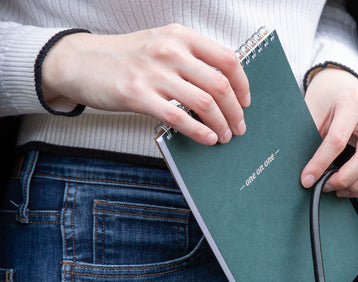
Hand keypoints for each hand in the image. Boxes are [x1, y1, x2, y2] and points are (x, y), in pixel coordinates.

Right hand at [41, 24, 249, 144]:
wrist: (81, 61)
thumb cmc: (126, 57)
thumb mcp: (161, 44)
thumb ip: (190, 58)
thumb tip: (223, 87)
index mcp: (180, 36)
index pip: (227, 59)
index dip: (243, 84)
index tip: (245, 102)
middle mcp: (170, 51)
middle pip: (219, 84)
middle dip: (235, 111)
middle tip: (239, 127)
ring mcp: (154, 72)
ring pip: (204, 102)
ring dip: (221, 124)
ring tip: (225, 136)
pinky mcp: (138, 95)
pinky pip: (179, 117)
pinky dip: (199, 131)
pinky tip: (208, 139)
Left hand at [301, 67, 357, 196]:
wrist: (343, 84)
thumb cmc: (324, 99)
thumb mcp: (312, 109)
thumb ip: (308, 136)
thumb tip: (304, 171)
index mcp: (352, 101)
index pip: (338, 140)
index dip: (321, 163)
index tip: (307, 179)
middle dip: (345, 178)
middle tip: (325, 186)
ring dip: (357, 185)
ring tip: (337, 189)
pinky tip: (349, 187)